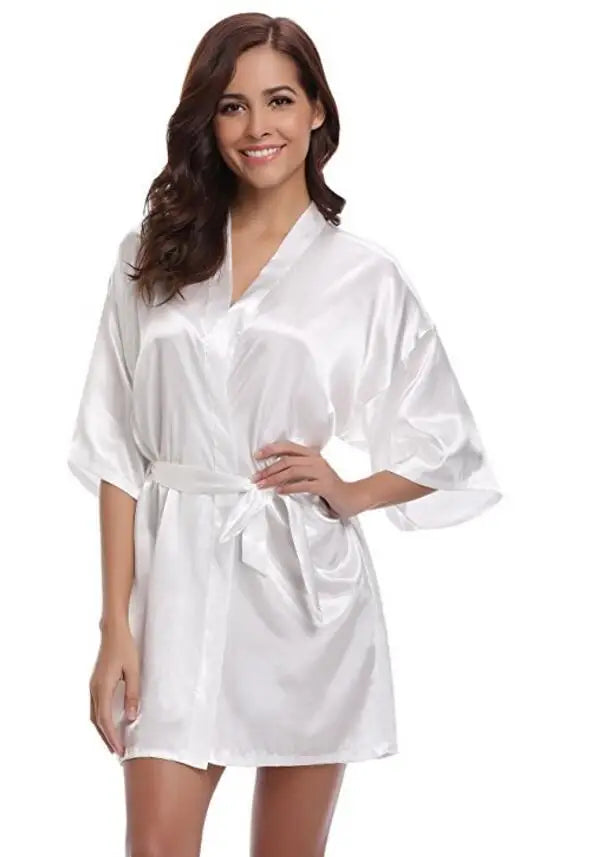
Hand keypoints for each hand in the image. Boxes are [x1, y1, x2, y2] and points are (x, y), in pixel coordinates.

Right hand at [89, 623, 139, 757]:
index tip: (120, 750)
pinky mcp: (95, 683)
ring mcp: (93, 686)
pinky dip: (102, 720)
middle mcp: (94, 689)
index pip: (105, 720)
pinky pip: (96, 707)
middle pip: (97, 721)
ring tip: (114, 743)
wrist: (113, 631)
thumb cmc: (125, 648)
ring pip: (95, 715)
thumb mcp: (133, 670)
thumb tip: (131, 717)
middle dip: (107, 738)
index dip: (112, 737)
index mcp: (102, 688)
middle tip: (118, 753)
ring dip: (103, 730)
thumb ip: (132, 694)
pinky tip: (110, 723)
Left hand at [251, 440, 368, 518]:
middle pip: (287, 460)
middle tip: (255, 477)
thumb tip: (274, 473)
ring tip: (262, 485)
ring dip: (274, 478)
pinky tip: (279, 491)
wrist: (353, 497)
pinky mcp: (325, 485)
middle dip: (268, 469)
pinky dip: (289, 488)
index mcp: (312, 455)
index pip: (289, 447)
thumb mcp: (313, 474)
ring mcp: (322, 472)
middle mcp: (317, 460)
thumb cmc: (330, 487)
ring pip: (293, 471)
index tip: (257, 456)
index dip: (272, 449)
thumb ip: (298, 471)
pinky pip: (303, 485)